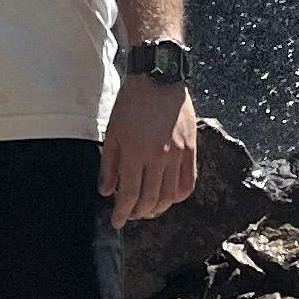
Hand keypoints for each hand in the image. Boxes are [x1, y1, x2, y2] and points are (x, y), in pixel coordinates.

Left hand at [100, 72, 197, 226]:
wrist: (159, 76)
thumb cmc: (132, 102)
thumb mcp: (113, 131)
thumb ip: (109, 165)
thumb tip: (107, 192)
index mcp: (135, 151)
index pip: (129, 194)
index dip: (122, 213)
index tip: (116, 222)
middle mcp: (158, 156)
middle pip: (150, 200)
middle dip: (138, 213)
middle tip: (130, 216)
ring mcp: (178, 154)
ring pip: (170, 196)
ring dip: (158, 209)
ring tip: (147, 210)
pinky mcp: (191, 149)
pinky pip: (188, 183)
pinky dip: (178, 197)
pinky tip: (168, 198)